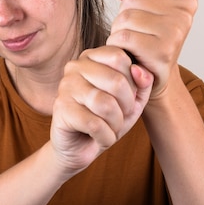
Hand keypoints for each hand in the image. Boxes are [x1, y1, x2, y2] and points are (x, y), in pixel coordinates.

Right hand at [50, 46, 152, 177]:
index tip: (127, 98)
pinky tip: (100, 138)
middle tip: (120, 118)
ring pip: (106, 104)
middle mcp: (75, 66)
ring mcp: (66, 86)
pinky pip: (95, 124)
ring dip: (116, 124)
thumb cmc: (106, 119)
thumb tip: (139, 70)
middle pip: (116, 81)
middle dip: (127, 107)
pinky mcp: (61, 109)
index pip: (120, 57)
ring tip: (111, 128)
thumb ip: (143, 82)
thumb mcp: (132, 101)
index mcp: (91, 57)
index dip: (133, 83)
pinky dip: (106, 137)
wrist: (79, 147)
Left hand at [107, 0, 197, 97]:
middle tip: (134, 31)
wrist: (154, 74)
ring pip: (125, 17)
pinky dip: (117, 44)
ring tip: (131, 42)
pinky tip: (127, 51)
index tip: (140, 11)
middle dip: (123, 15)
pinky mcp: (161, 52)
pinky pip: (124, 37)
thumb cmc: (148, 37)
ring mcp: (175, 33)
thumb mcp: (148, 5)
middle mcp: (184, 15)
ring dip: (118, 31)